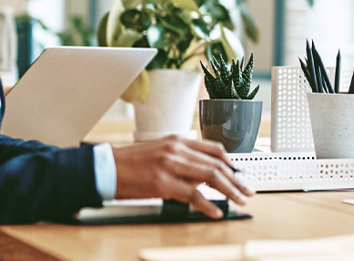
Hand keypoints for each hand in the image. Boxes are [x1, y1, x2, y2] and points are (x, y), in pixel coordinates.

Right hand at [111, 135, 252, 217]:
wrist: (105, 168)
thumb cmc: (131, 163)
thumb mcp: (160, 151)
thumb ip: (182, 159)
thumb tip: (203, 176)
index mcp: (178, 140)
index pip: (214, 149)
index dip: (232, 163)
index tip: (241, 173)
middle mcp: (177, 149)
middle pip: (217, 164)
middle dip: (237, 179)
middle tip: (248, 190)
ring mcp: (171, 166)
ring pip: (210, 177)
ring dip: (230, 191)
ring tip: (240, 201)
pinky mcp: (163, 183)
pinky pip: (193, 195)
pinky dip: (208, 205)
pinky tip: (216, 212)